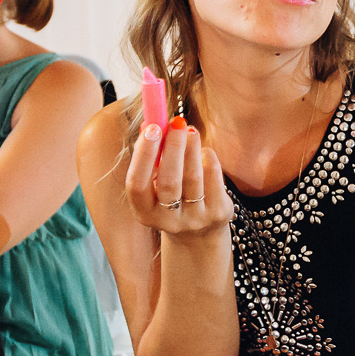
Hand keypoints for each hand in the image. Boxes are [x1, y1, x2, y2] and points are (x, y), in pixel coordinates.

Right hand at [124, 119, 233, 238]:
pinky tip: (202, 150)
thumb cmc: (171, 197)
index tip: (151, 127)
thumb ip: (152, 158)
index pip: (136, 185)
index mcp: (144, 213)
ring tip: (190, 130)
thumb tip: (151, 124)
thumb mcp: (155, 184)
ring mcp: (195, 219)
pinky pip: (213, 176)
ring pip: (193, 177)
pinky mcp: (217, 213)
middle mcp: (168, 221)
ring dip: (191, 147)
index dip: (143, 155)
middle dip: (172, 148)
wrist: (199, 233)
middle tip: (176, 122)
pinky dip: (207, 157)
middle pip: (169, 182)